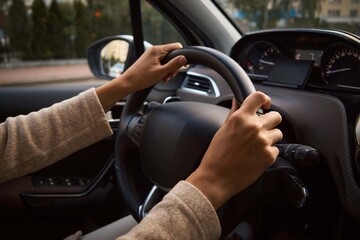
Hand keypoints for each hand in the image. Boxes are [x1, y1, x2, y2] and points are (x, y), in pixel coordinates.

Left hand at [96, 43, 186, 110]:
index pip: (176, 47)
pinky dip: (162, 70)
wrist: (127, 83)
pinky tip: (160, 78)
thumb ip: (174, 65)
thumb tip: (184, 58)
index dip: (181, 56)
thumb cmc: (141, 78)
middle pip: (172, 55)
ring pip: (167, 60)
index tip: (182, 67)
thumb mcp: (161, 72)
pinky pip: (161, 63)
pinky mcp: (149, 61)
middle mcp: (154, 50)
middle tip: (169, 76)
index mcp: (157, 50)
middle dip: (173, 66)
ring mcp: (151, 55)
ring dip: (168, 70)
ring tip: (163, 78)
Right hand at [186, 91, 282, 208]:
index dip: (264, 99)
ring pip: (278, 133)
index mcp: (240, 118)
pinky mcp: (269, 156)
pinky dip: (268, 153)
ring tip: (256, 146)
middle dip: (269, 122)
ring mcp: (263, 142)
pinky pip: (276, 149)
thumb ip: (234, 114)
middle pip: (276, 116)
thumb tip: (238, 101)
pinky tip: (255, 157)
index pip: (259, 97)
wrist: (216, 178)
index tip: (265, 105)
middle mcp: (254, 127)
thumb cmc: (216, 156)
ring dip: (270, 138)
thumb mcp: (222, 130)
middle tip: (261, 130)